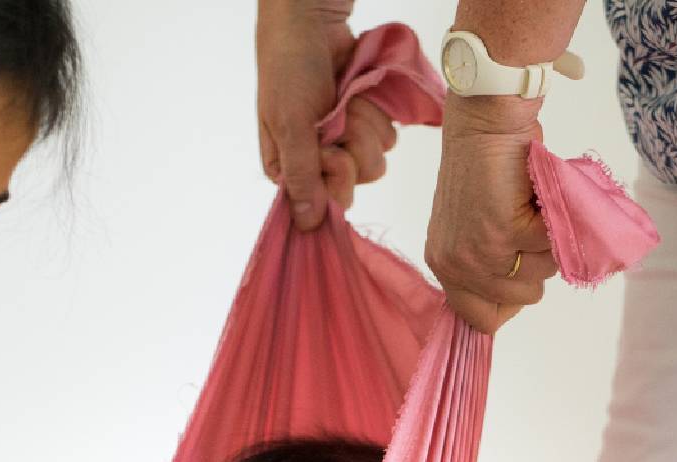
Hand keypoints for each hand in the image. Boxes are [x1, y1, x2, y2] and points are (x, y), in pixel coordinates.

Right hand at [255, 0, 397, 229]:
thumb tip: (306, 225)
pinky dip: (378, 110)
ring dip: (367, 123)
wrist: (311, 21)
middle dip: (354, 144)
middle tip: (337, 114)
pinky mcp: (365, 121)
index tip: (330, 151)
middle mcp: (317, 161)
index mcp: (289, 169)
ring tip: (345, 96)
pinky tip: (359, 90)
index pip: (324, 202)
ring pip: (377, 158)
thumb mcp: (291, 124)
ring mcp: (344, 141)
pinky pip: (388, 134)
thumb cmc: (289, 67)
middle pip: (357, 180)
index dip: (335, 177)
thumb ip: (302, 176)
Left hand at [426, 95, 556, 332]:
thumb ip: (492, 263)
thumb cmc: (488, 167)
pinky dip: (556, 219)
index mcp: (445, 265)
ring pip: (541, 272)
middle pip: (521, 297)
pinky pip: (552, 245)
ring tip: (528, 204)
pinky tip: (535, 195)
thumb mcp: (478, 226)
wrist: (486, 122)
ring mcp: (478, 252)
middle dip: (536, 262)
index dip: (510, 300)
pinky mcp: (503, 232)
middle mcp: (456, 265)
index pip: (480, 319)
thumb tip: (523, 291)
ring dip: (548, 238)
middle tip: (526, 221)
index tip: (523, 270)